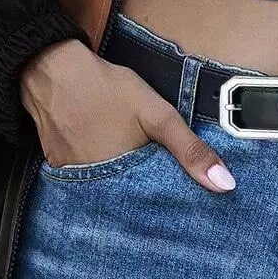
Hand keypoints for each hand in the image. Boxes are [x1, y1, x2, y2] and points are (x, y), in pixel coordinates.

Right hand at [18, 39, 236, 192]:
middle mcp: (93, 190)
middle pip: (128, 204)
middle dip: (145, 199)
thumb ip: (190, 149)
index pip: (152, 209)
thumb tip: (225, 184)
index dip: (169, 205)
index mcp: (121, 183)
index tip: (185, 207)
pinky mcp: (58, 167)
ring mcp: (72, 180)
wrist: (51, 69)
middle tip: (164, 192)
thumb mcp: (157, 114)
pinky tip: (108, 157)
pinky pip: (85, 180)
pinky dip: (100, 173)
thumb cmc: (106, 89)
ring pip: (106, 192)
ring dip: (122, 187)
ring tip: (139, 177)